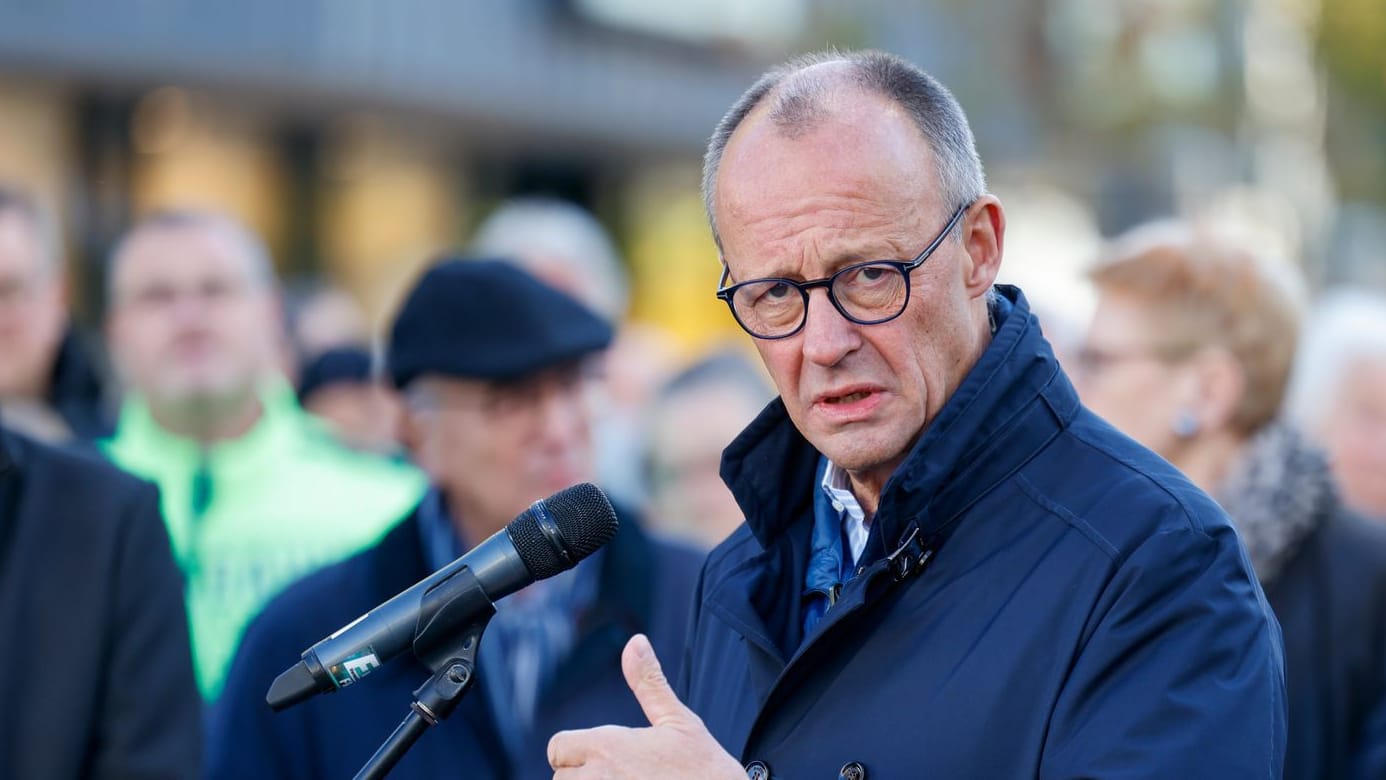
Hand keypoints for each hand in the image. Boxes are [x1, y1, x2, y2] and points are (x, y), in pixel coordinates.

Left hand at [548, 634, 744, 778]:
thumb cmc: (706, 770)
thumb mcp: (679, 721)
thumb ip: (649, 683)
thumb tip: (635, 641)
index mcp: (608, 747)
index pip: (558, 748)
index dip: (576, 753)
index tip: (604, 759)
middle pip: (561, 779)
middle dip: (585, 779)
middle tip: (624, 777)